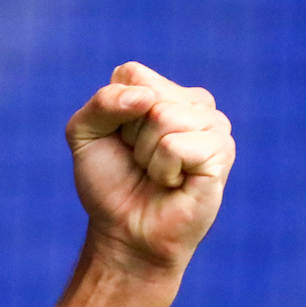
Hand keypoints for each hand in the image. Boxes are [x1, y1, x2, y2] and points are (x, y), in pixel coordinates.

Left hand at [66, 61, 234, 272]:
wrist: (125, 233)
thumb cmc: (110, 184)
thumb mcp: (84, 135)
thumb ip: (102, 102)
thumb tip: (147, 98)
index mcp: (164, 91)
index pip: (131, 74)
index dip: (112, 112)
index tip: (119, 140)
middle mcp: (194, 103)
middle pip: (148, 94)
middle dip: (129, 134)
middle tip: (139, 161)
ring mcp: (213, 126)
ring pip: (163, 116)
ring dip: (146, 154)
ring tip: (157, 173)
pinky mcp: (221, 152)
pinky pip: (175, 145)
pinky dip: (162, 170)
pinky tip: (174, 184)